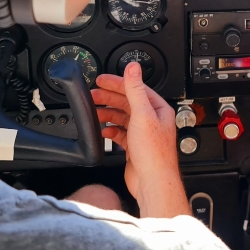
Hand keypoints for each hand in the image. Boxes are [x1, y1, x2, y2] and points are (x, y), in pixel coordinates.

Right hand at [91, 63, 189, 217]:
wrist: (153, 182)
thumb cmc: (153, 153)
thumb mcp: (142, 115)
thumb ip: (135, 89)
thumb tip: (133, 67)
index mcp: (157, 109)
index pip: (135, 89)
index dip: (117, 83)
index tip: (101, 80)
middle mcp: (152, 120)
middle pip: (127, 102)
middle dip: (108, 98)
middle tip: (92, 95)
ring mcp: (143, 134)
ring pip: (122, 117)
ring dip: (108, 113)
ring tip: (94, 112)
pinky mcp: (135, 147)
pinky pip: (120, 134)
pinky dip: (110, 131)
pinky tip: (103, 131)